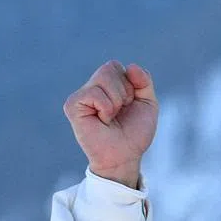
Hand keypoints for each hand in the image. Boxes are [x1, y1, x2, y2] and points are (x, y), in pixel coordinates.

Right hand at [63, 61, 157, 188]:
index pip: (116, 66)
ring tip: (111, 117)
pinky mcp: (72, 106)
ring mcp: (80, 96)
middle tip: (120, 110)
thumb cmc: (135, 131)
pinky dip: (106, 107)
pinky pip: (94, 93)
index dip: (130, 83)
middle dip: (124, 90)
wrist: (126, 155)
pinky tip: (102, 120)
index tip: (130, 103)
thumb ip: (144, 81)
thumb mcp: (148, 102)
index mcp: (107, 85)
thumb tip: (130, 66)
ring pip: (103, 76)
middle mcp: (92, 88)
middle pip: (110, 67)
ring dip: (116, 100)